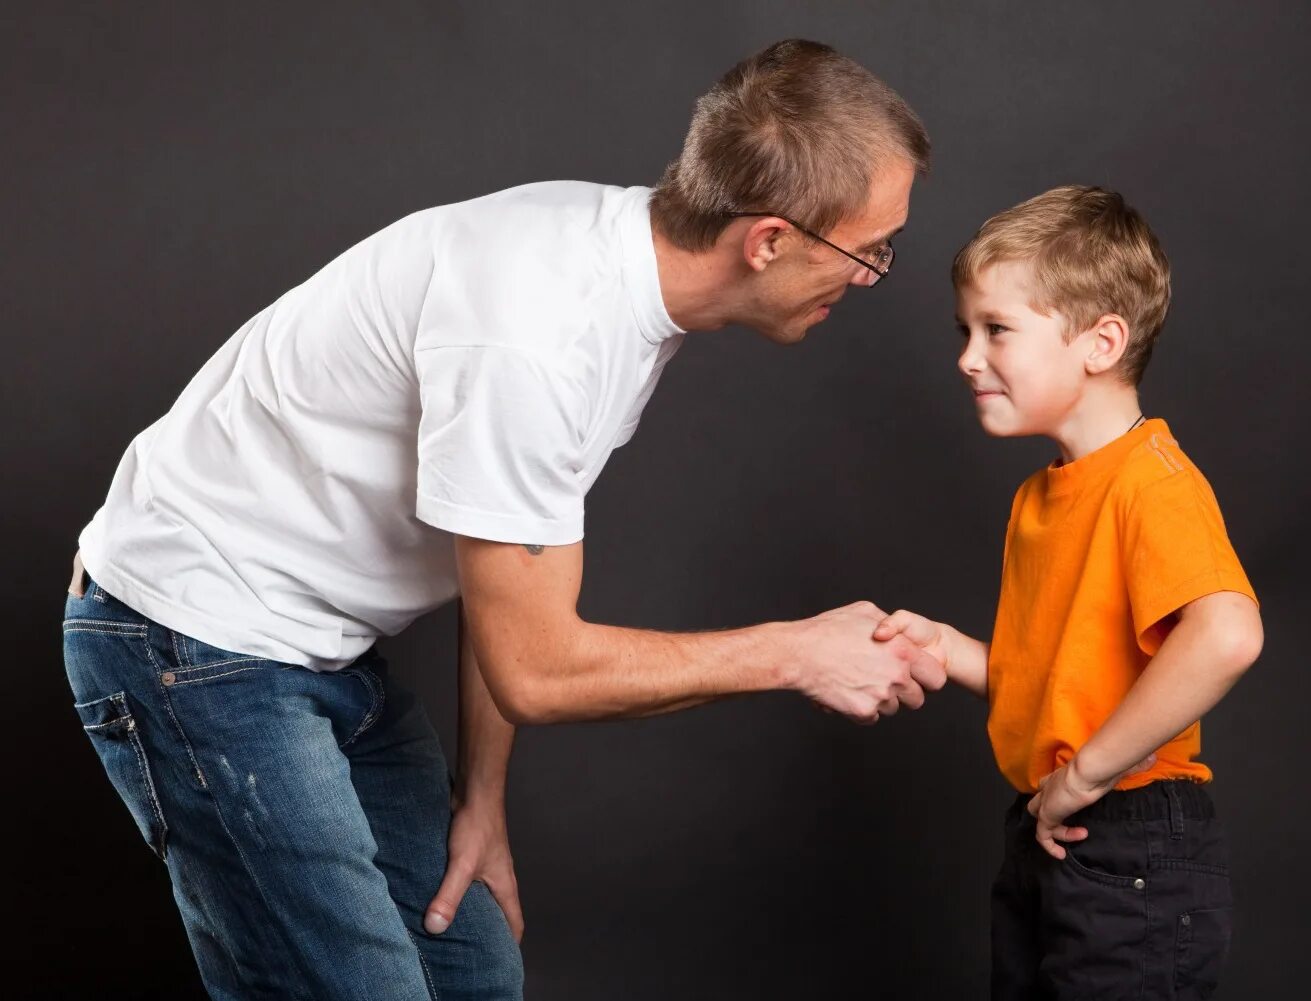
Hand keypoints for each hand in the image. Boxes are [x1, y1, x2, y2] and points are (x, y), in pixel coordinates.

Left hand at [424, 798, 523, 941]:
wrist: (475, 791)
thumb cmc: (477, 825)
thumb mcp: (462, 865)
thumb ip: (449, 896)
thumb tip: (436, 927)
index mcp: (505, 884)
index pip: (514, 921)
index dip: (510, 942)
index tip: (501, 959)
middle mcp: (499, 876)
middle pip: (500, 910)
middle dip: (491, 930)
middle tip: (475, 948)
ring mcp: (487, 864)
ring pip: (484, 895)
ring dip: (474, 909)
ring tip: (455, 924)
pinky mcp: (473, 853)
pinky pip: (469, 880)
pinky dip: (460, 891)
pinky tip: (442, 893)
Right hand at [792, 601, 946, 722]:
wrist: (798, 654)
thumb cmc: (827, 631)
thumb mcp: (863, 612)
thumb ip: (889, 623)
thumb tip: (895, 630)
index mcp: (902, 650)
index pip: (936, 677)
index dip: (927, 678)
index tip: (917, 677)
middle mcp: (896, 675)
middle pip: (917, 699)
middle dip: (904, 693)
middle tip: (884, 682)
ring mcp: (880, 695)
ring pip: (892, 709)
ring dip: (880, 700)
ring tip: (859, 683)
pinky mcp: (862, 711)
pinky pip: (871, 718)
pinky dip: (861, 709)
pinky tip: (848, 693)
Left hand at [1027, 753, 1156, 858]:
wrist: (1090, 771)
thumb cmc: (1102, 767)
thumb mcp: (1118, 767)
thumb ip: (1132, 765)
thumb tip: (1151, 760)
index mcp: (1064, 776)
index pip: (1048, 783)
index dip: (1053, 793)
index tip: (1071, 802)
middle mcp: (1051, 787)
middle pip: (1038, 802)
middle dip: (1048, 814)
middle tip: (1069, 824)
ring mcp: (1047, 802)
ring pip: (1041, 820)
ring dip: (1059, 832)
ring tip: (1082, 834)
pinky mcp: (1047, 815)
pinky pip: (1042, 836)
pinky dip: (1051, 846)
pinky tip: (1062, 854)